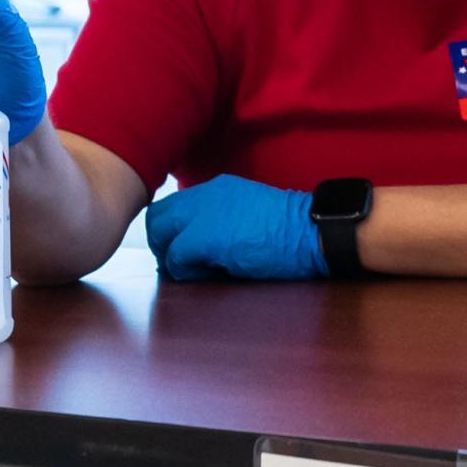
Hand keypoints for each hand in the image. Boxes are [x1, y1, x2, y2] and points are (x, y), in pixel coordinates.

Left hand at [146, 174, 327, 280]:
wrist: (310, 231)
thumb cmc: (291, 231)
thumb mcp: (251, 214)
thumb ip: (224, 221)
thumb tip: (204, 246)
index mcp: (217, 189)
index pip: (174, 206)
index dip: (172, 232)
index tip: (182, 251)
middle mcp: (204, 196)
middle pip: (157, 216)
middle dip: (162, 244)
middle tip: (178, 265)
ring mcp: (203, 215)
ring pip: (159, 234)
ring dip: (170, 257)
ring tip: (192, 271)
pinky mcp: (205, 238)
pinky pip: (176, 256)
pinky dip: (184, 271)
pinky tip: (206, 276)